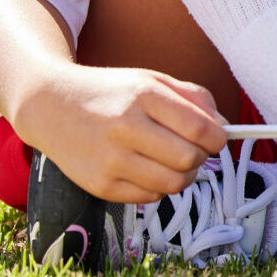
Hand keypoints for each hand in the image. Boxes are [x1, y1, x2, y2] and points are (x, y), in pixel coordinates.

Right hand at [15, 64, 227, 203]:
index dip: (219, 139)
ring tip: (173, 161)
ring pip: (172, 184)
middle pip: (189, 160)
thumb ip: (193, 98)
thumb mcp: (152, 79)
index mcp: (144, 95)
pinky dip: (158, 186)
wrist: (52, 106)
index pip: (200, 129)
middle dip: (201, 158)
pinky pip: (149, 197)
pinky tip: (147, 168)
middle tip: (193, 150)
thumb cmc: (111, 92)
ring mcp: (110, 159)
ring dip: (183, 176)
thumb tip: (225, 127)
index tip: (218, 139)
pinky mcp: (99, 185)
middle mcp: (126, 127)